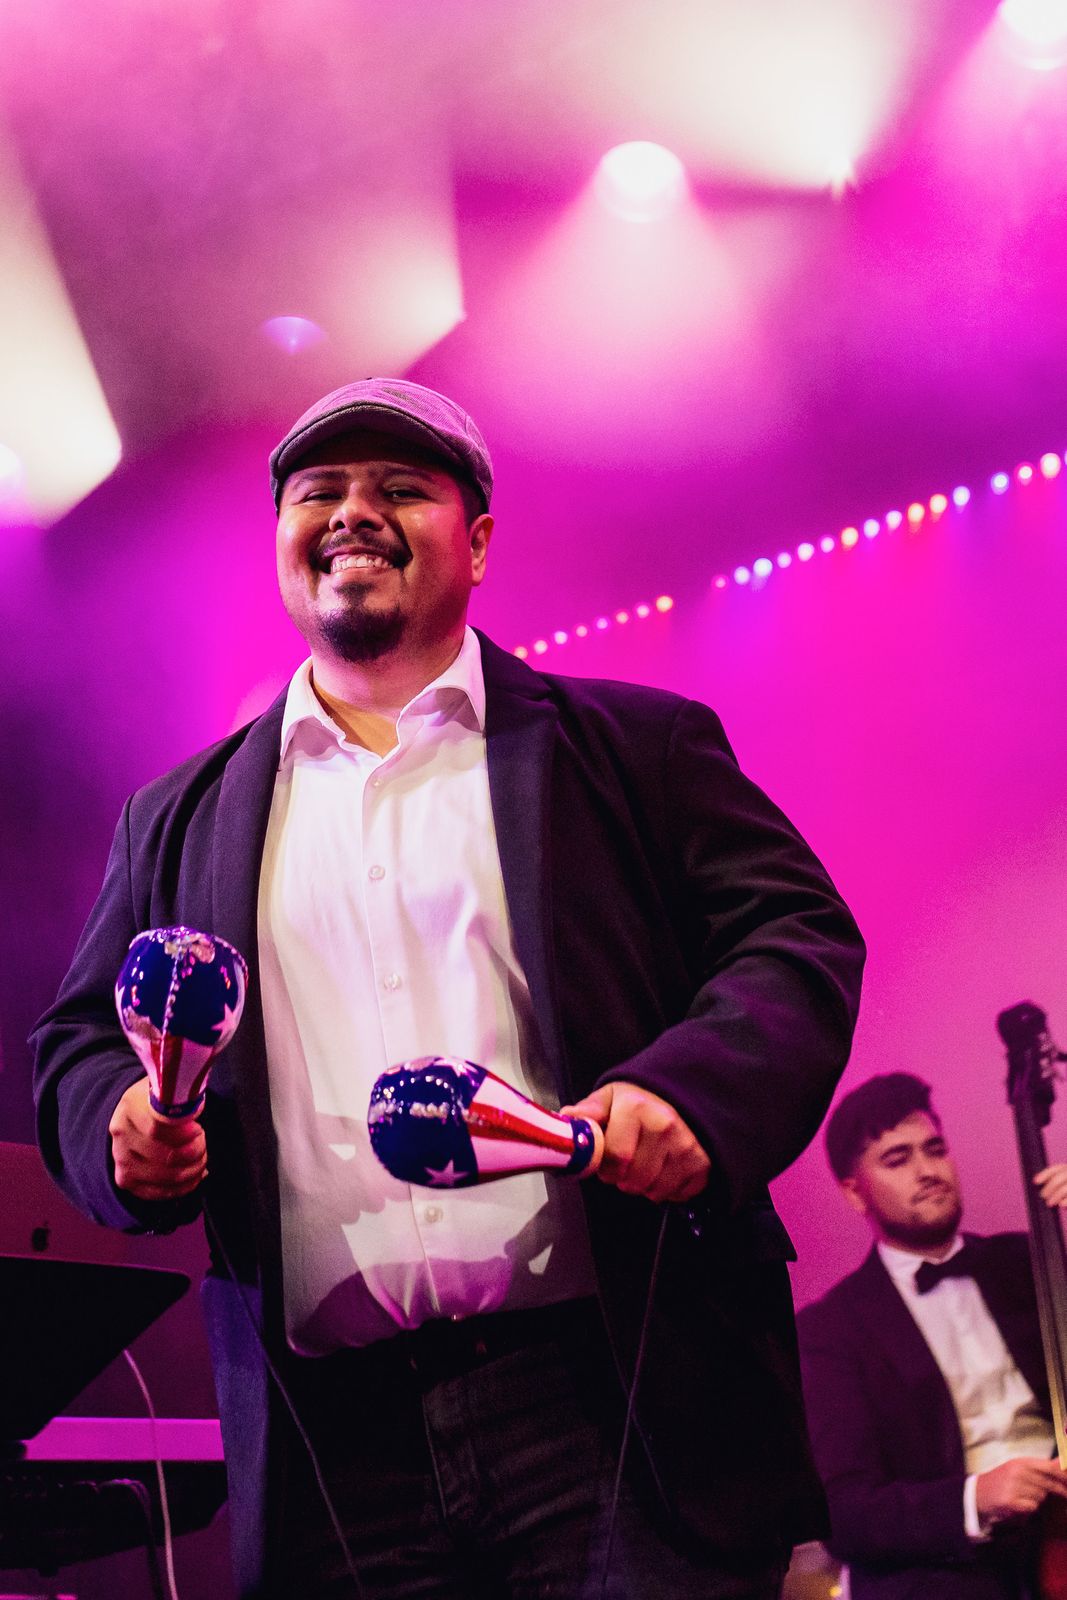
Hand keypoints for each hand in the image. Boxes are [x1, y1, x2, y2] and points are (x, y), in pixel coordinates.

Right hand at [108, 1078, 206, 1199]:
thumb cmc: (162, 1100)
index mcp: (132, 1105)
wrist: (138, 1112)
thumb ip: (186, 1095)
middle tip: (202, 1141)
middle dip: (194, 1151)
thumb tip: (196, 1110)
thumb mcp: (172, 1088)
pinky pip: (158, 1192)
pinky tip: (195, 1175)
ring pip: (165, 1176)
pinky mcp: (125, 1180)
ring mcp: (120, 1159)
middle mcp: (121, 1134)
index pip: (159, 1127)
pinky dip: (184, 1187)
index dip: (183, 1134)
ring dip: (193, 1170)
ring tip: (201, 1157)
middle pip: (166, 1155)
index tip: (198, 1129)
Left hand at [561, 1081, 710, 1203]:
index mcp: (636, 1108)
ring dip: (645, 1186)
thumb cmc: (637, 1101)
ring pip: (655, 1190)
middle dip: (624, 1179)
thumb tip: (567, 1121)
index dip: (606, 1168)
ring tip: (645, 1165)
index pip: (615, 1159)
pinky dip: (668, 1190)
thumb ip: (587, 1113)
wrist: (679, 1096)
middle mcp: (665, 1125)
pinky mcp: (703, 1163)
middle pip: (635, 1180)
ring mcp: (687, 1145)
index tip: (607, 1162)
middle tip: (626, 1164)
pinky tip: (664, 1170)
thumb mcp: (608, 1098)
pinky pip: (678, 1194)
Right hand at [975, 1457, 1066, 1524]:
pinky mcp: (1010, 1501)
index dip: (1063, 1476)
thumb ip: (1041, 1467)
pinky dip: (1029, 1508)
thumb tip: (1062, 1461)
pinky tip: (1020, 1504)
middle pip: (1047, 1484)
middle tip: (1065, 1495)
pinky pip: (1032, 1507)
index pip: (1048, 1468)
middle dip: (1057, 1490)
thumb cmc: (1003, 1481)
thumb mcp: (1019, 1469)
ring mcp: (1013, 1486)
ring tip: (1025, 1497)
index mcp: (1020, 1462)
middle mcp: (1017, 1472)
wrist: (979, 1493)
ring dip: (1038, 1499)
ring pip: (1040, 1497)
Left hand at [1035, 1164, 1066, 1207]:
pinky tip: (1061, 1205)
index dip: (1045, 1175)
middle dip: (1049, 1187)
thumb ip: (1055, 1184)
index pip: (1056, 1169)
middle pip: (1059, 1178)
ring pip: (1065, 1188)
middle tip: (1042, 1196)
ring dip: (1056, 1195)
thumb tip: (1038, 1184)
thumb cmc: (1066, 1191)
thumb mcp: (1063, 1183)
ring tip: (1049, 1203)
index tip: (1035, 1181)